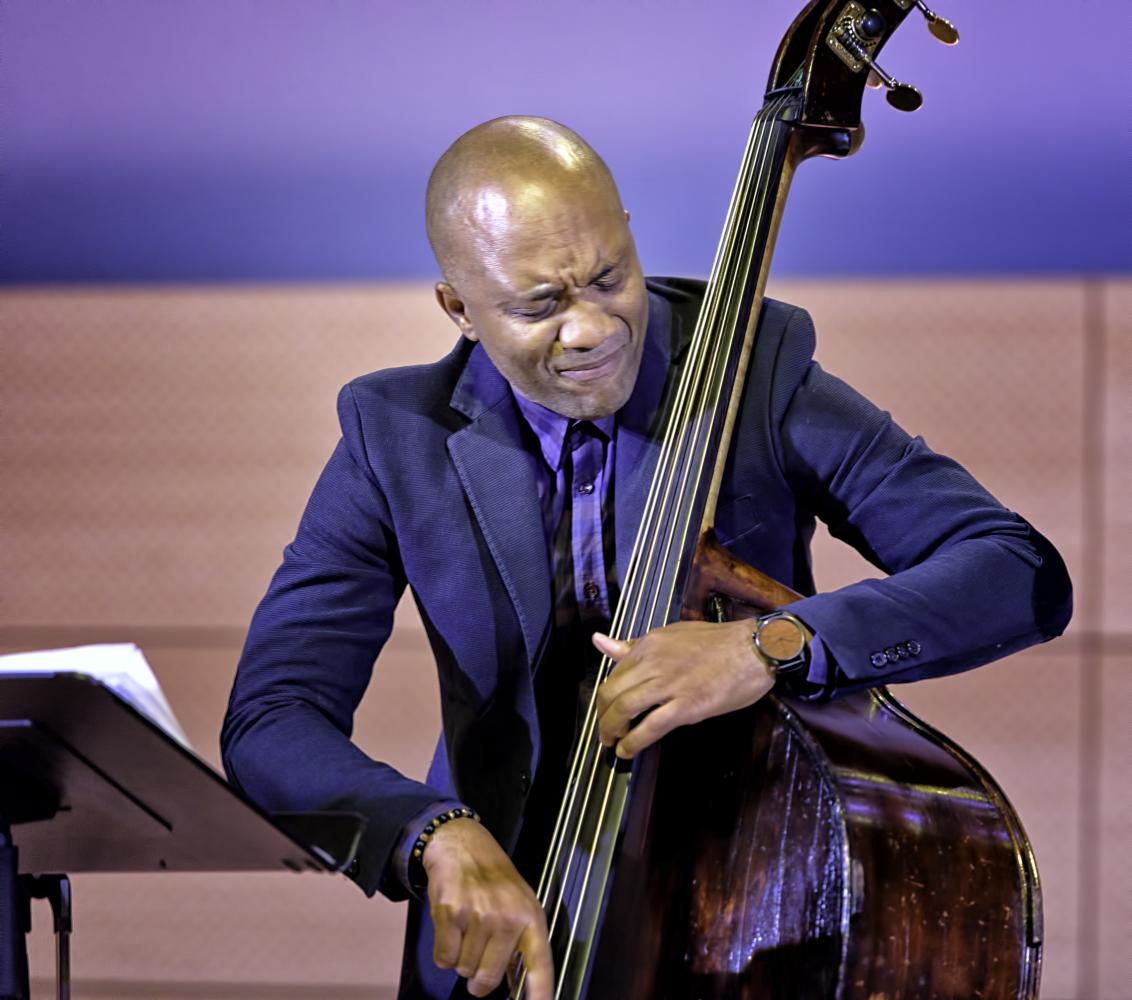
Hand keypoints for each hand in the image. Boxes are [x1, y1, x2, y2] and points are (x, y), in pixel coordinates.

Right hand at [423, 818, 552, 999]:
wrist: (464, 845)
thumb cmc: (495, 880)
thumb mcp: (520, 905)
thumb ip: (522, 945)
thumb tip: (519, 989)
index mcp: (531, 917)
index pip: (540, 965)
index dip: (540, 994)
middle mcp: (508, 917)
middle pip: (488, 979)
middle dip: (479, 980)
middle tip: (478, 960)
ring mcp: (479, 915)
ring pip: (464, 970)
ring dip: (462, 958)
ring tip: (467, 929)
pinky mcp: (451, 913)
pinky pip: (444, 959)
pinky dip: (444, 952)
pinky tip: (452, 927)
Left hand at [592, 619, 774, 759]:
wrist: (755, 649)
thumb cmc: (720, 642)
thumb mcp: (673, 634)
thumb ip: (635, 644)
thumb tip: (600, 641)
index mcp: (650, 643)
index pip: (615, 670)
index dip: (608, 693)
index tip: (609, 705)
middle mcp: (654, 662)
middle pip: (612, 691)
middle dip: (602, 714)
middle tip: (605, 729)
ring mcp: (670, 684)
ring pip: (625, 709)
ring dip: (611, 729)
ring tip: (612, 742)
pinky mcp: (687, 706)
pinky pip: (651, 726)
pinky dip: (634, 742)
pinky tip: (627, 751)